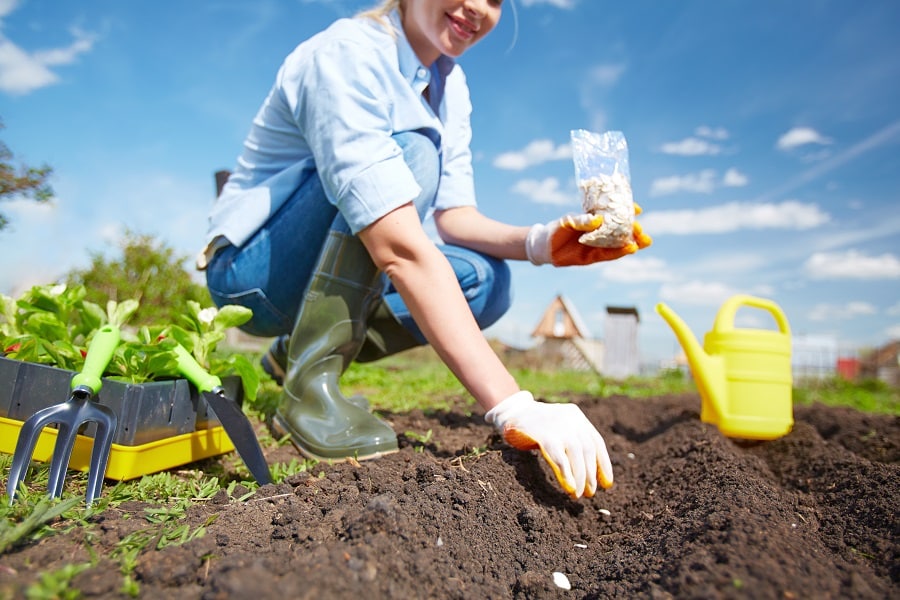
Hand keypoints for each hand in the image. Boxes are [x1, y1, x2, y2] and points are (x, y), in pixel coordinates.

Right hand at [485, 391, 612, 498]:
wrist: (510, 411)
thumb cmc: (535, 426)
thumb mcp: (558, 428)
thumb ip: (572, 443)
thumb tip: (589, 474)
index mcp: (576, 416)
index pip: (596, 442)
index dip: (603, 464)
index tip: (607, 484)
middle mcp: (570, 418)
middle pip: (587, 449)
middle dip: (591, 474)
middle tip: (590, 493)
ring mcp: (557, 425)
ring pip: (576, 454)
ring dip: (580, 477)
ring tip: (579, 494)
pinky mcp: (543, 434)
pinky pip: (559, 457)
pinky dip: (566, 474)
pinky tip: (570, 486)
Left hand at [526, 204, 651, 266]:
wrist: (545, 246)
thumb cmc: (557, 229)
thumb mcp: (568, 221)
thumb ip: (582, 221)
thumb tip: (597, 220)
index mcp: (596, 221)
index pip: (615, 216)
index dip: (627, 212)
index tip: (638, 209)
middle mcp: (600, 233)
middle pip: (621, 232)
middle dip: (633, 231)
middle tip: (642, 230)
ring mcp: (598, 245)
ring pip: (619, 244)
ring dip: (632, 243)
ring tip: (644, 241)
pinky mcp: (594, 257)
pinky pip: (609, 255)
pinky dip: (620, 252)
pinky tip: (630, 249)